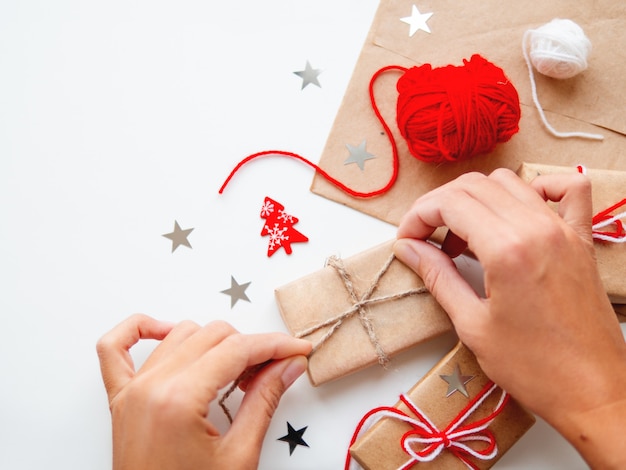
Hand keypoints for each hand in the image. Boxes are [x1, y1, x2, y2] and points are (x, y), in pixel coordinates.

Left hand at [96, 314, 311, 469]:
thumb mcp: (239, 456)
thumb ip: (265, 400)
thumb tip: (288, 366)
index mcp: (178, 400)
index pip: (237, 349)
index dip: (274, 345)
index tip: (296, 349)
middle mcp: (150, 388)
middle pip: (212, 335)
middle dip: (250, 346)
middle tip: (275, 367)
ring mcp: (132, 392)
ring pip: (180, 333)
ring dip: (214, 342)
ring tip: (237, 369)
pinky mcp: (120, 400)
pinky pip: (115, 347)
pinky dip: (140, 329)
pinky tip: (166, 330)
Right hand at [394, 169, 625, 467]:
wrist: (593, 390)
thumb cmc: (535, 367)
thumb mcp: (472, 324)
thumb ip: (438, 276)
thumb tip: (409, 249)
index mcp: (507, 249)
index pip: (449, 203)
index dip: (418, 216)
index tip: (407, 239)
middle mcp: (537, 228)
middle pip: (474, 186)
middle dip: (439, 206)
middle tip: (424, 238)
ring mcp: (563, 230)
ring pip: (509, 182)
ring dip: (476, 199)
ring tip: (462, 237)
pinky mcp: (581, 239)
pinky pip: (566, 189)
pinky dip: (537, 187)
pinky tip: (516, 212)